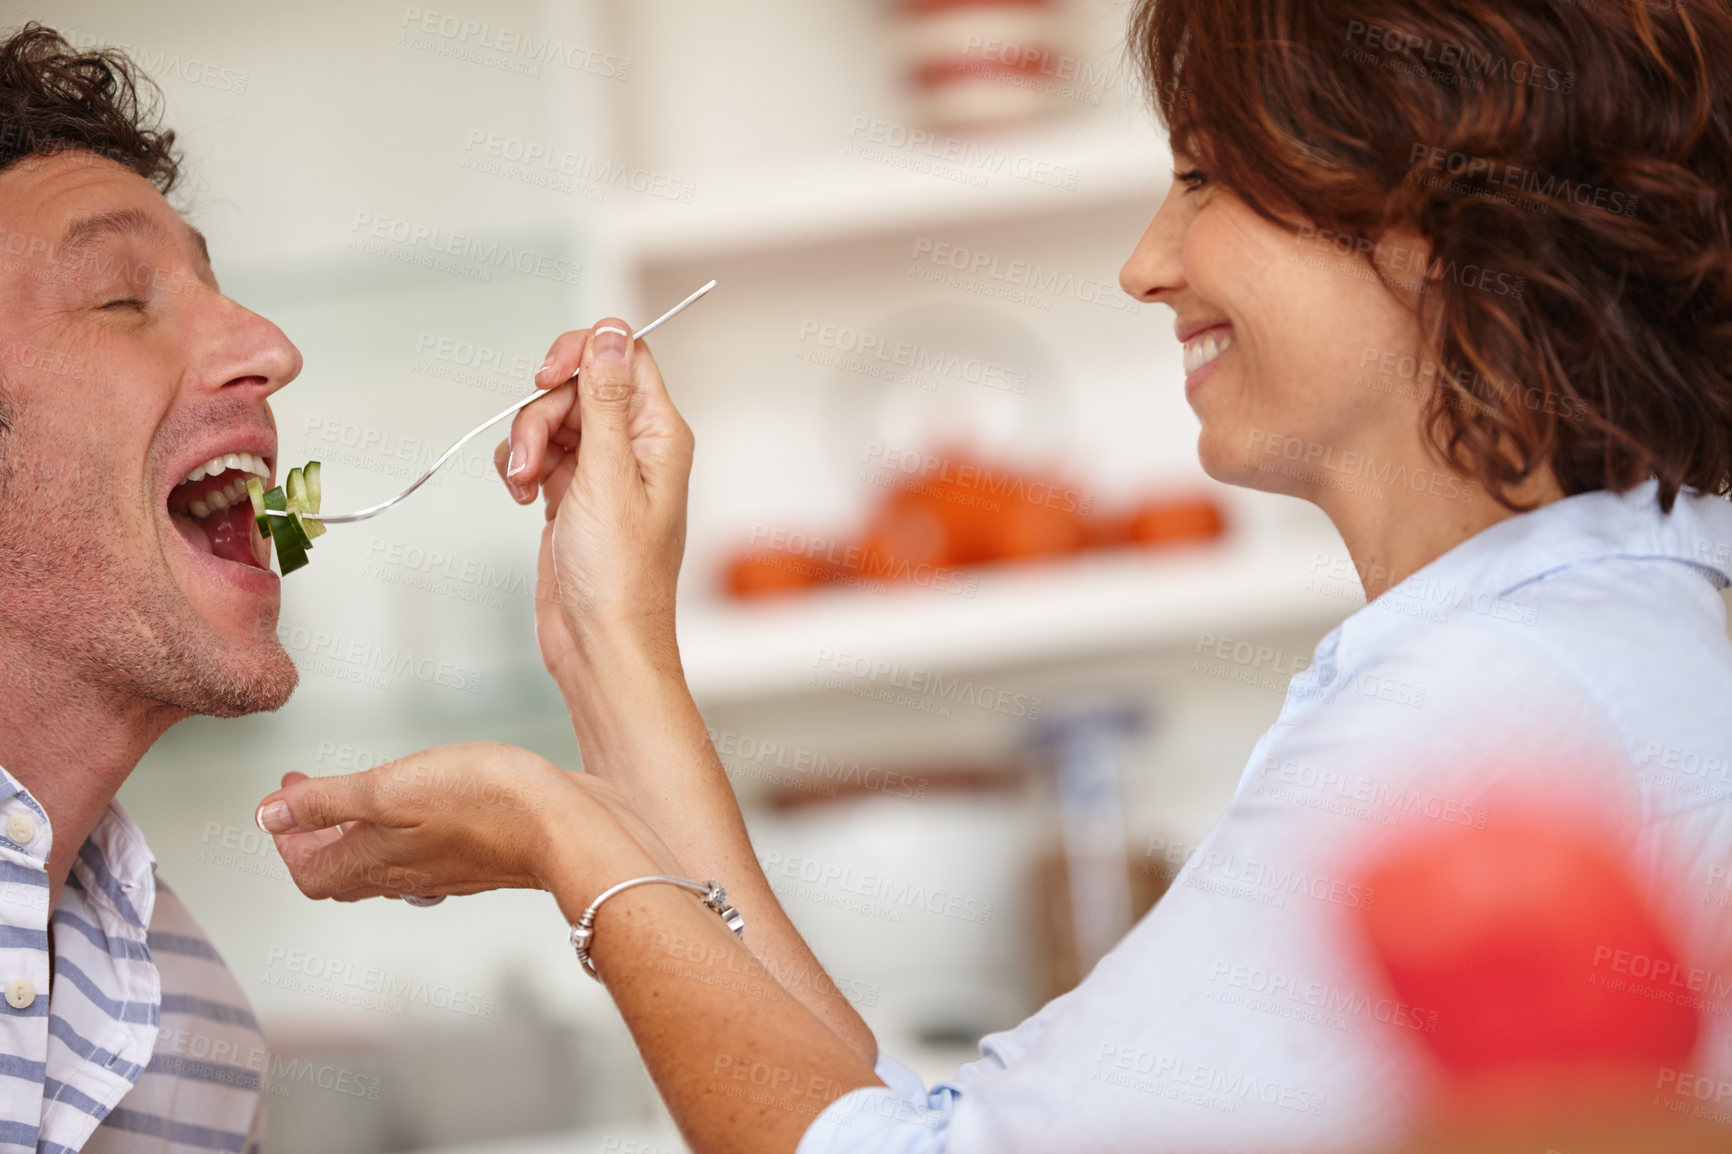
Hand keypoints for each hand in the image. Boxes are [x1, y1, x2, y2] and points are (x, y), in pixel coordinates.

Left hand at [254, 742, 684, 915]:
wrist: (568, 826)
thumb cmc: (488, 803)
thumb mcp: (392, 787)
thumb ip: (328, 803)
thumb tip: (267, 817)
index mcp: (376, 860)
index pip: (310, 870)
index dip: (287, 839)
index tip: (282, 798)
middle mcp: (407, 874)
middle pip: (343, 872)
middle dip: (317, 834)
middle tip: (307, 795)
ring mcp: (445, 870)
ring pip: (383, 867)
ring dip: (358, 834)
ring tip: (356, 800)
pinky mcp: (479, 857)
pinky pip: (424, 858)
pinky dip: (403, 835)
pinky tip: (421, 809)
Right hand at [494, 320, 693, 685]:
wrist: (600, 644)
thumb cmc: (618, 577)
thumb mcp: (607, 476)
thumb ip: (605, 399)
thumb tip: (612, 333)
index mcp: (659, 436)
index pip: (624, 357)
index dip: (582, 354)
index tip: (547, 375)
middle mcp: (634, 449)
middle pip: (577, 388)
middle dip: (541, 415)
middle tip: (533, 460)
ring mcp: (601, 473)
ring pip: (551, 421)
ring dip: (526, 445)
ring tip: (524, 487)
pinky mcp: (571, 496)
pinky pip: (538, 455)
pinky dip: (521, 469)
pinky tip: (522, 498)